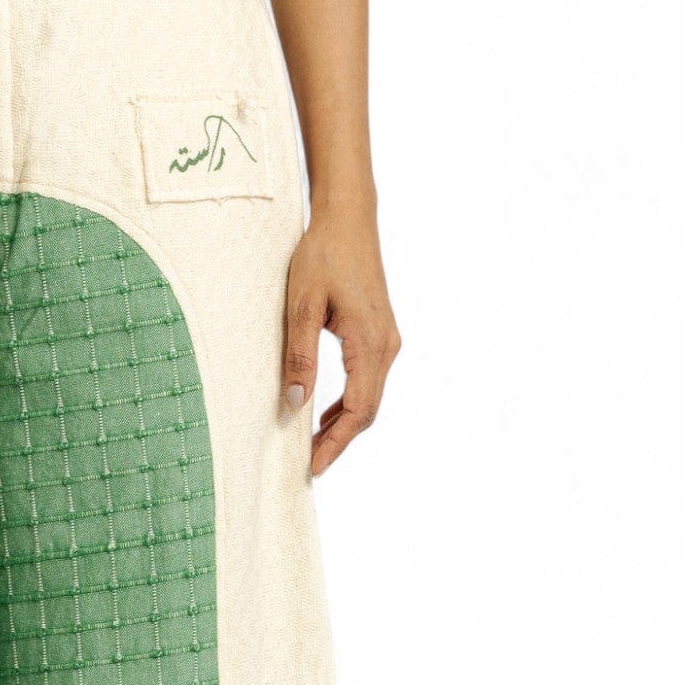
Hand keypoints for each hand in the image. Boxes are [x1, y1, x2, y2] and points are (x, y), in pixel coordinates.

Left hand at [283, 213, 400, 476]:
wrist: (348, 218)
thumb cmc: (322, 255)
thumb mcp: (301, 305)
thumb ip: (300, 355)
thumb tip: (295, 402)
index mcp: (369, 343)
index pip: (357, 409)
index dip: (335, 442)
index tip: (314, 466)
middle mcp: (387, 345)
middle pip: (367, 410)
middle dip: (339, 441)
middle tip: (309, 465)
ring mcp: (387, 339)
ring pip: (369, 397)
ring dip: (343, 424)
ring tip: (313, 446)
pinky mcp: (380, 333)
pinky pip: (368, 380)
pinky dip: (348, 403)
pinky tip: (325, 414)